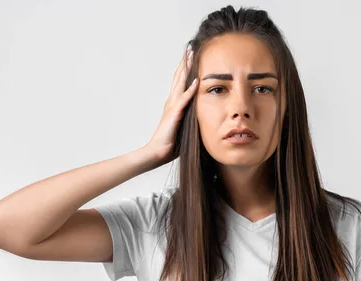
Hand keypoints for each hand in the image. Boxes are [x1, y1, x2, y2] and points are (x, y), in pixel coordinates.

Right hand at [147, 45, 197, 164]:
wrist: (157, 153)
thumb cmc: (170, 144)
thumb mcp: (184, 128)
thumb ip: (190, 119)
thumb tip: (202, 118)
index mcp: (174, 104)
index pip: (181, 83)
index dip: (186, 69)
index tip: (192, 57)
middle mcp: (172, 102)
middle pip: (179, 77)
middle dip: (185, 62)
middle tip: (190, 48)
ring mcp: (172, 107)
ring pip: (180, 83)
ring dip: (186, 69)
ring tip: (191, 55)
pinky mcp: (174, 115)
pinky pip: (184, 100)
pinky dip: (190, 90)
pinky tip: (196, 81)